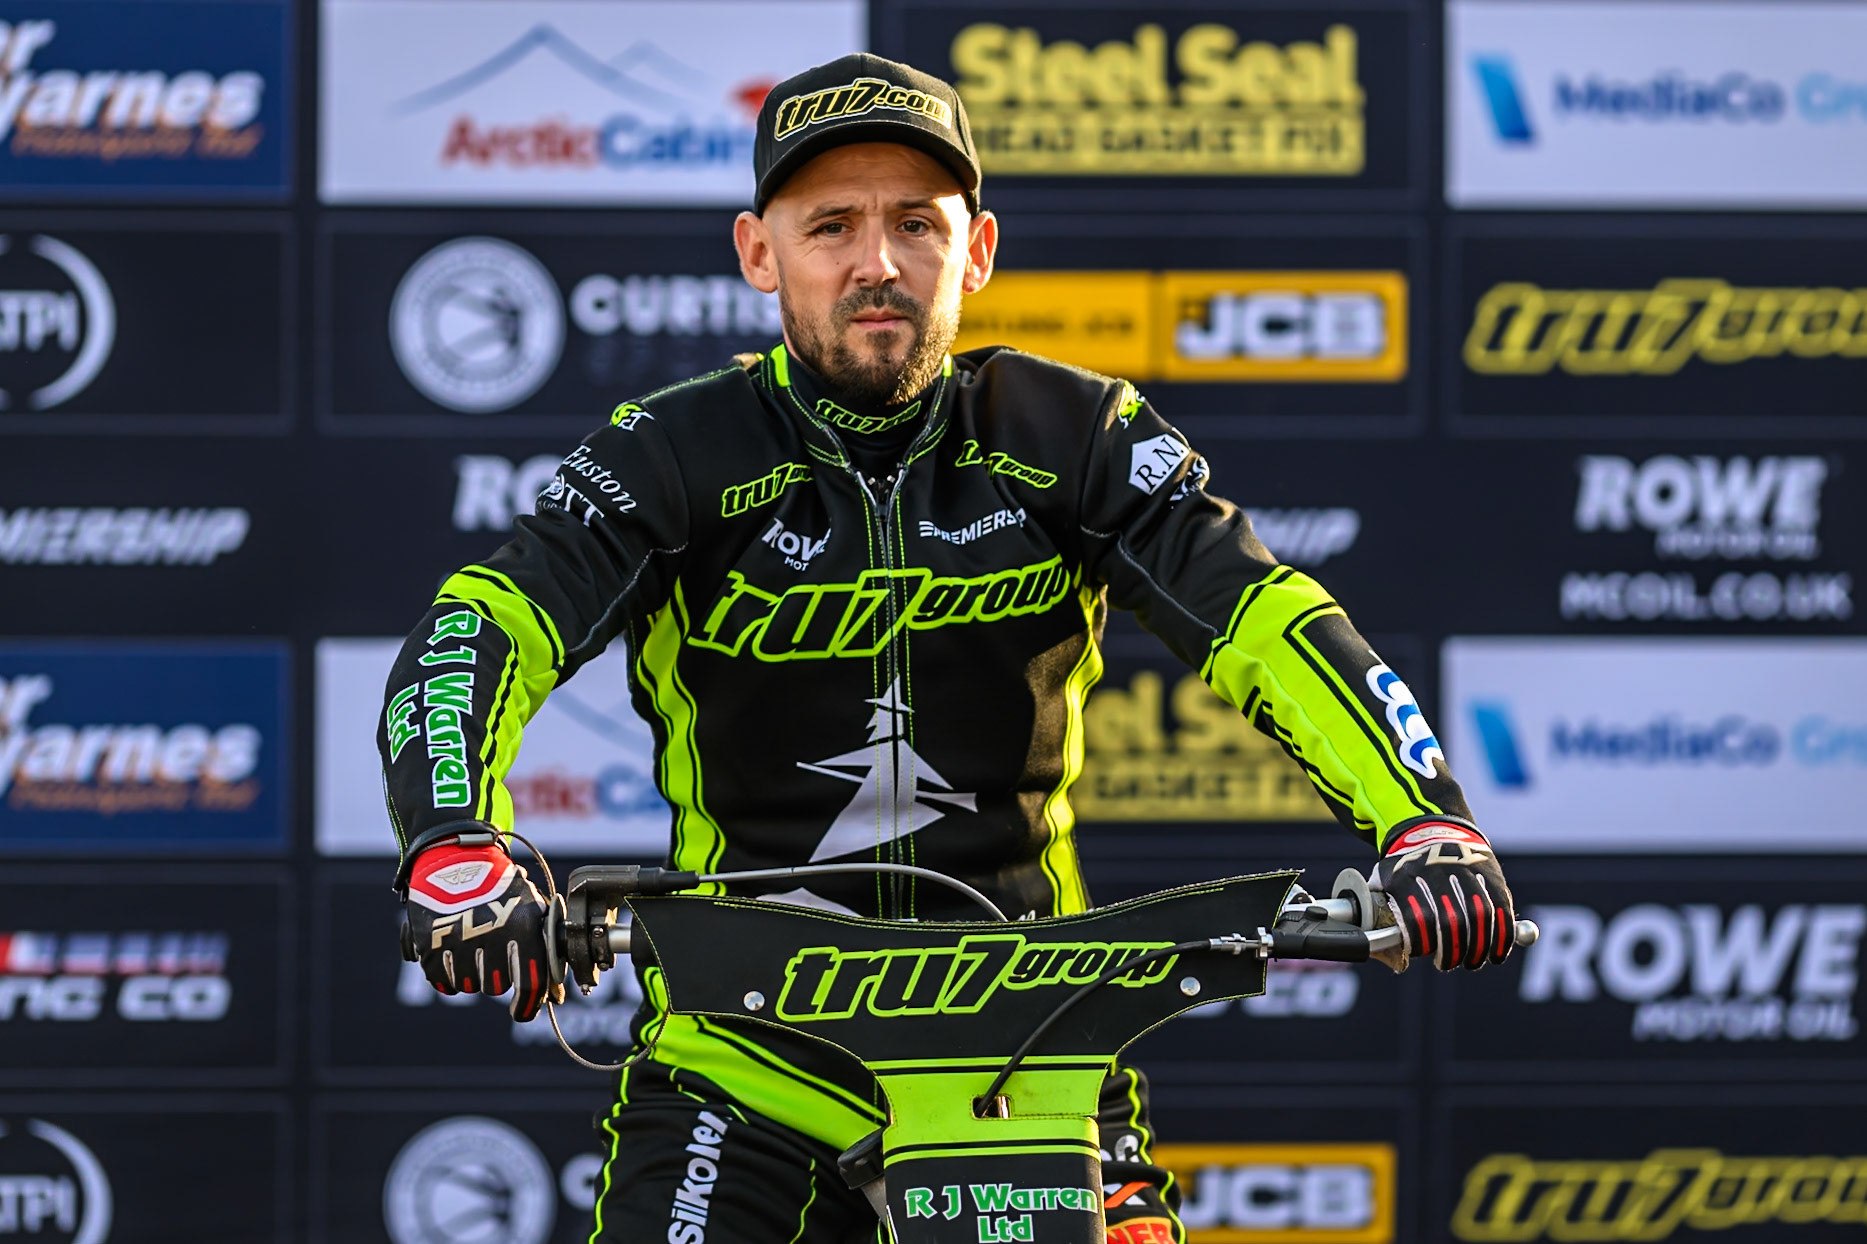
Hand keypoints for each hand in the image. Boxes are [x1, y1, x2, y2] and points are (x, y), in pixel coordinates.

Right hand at [402, 836, 557, 1018]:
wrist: (456, 859)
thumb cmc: (502, 888)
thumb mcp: (532, 909)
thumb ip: (545, 951)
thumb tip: (555, 997)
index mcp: (524, 927)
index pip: (530, 984)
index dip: (528, 1005)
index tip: (521, 1012)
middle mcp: (492, 937)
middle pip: (496, 986)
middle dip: (496, 973)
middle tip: (491, 947)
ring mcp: (459, 943)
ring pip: (470, 986)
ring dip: (472, 972)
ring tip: (471, 941)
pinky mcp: (430, 946)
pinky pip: (444, 982)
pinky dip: (449, 973)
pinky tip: (453, 949)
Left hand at [1374, 819, 1514, 971]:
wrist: (1432, 828)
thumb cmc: (1405, 866)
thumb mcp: (1384, 876)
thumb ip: (1379, 906)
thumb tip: (1376, 942)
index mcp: (1406, 874)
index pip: (1416, 916)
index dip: (1421, 941)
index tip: (1421, 952)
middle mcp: (1438, 871)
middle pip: (1450, 920)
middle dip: (1451, 950)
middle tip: (1447, 963)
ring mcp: (1467, 871)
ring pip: (1479, 916)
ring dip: (1478, 948)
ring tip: (1471, 962)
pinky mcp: (1491, 874)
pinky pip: (1501, 910)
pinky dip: (1503, 937)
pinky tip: (1497, 954)